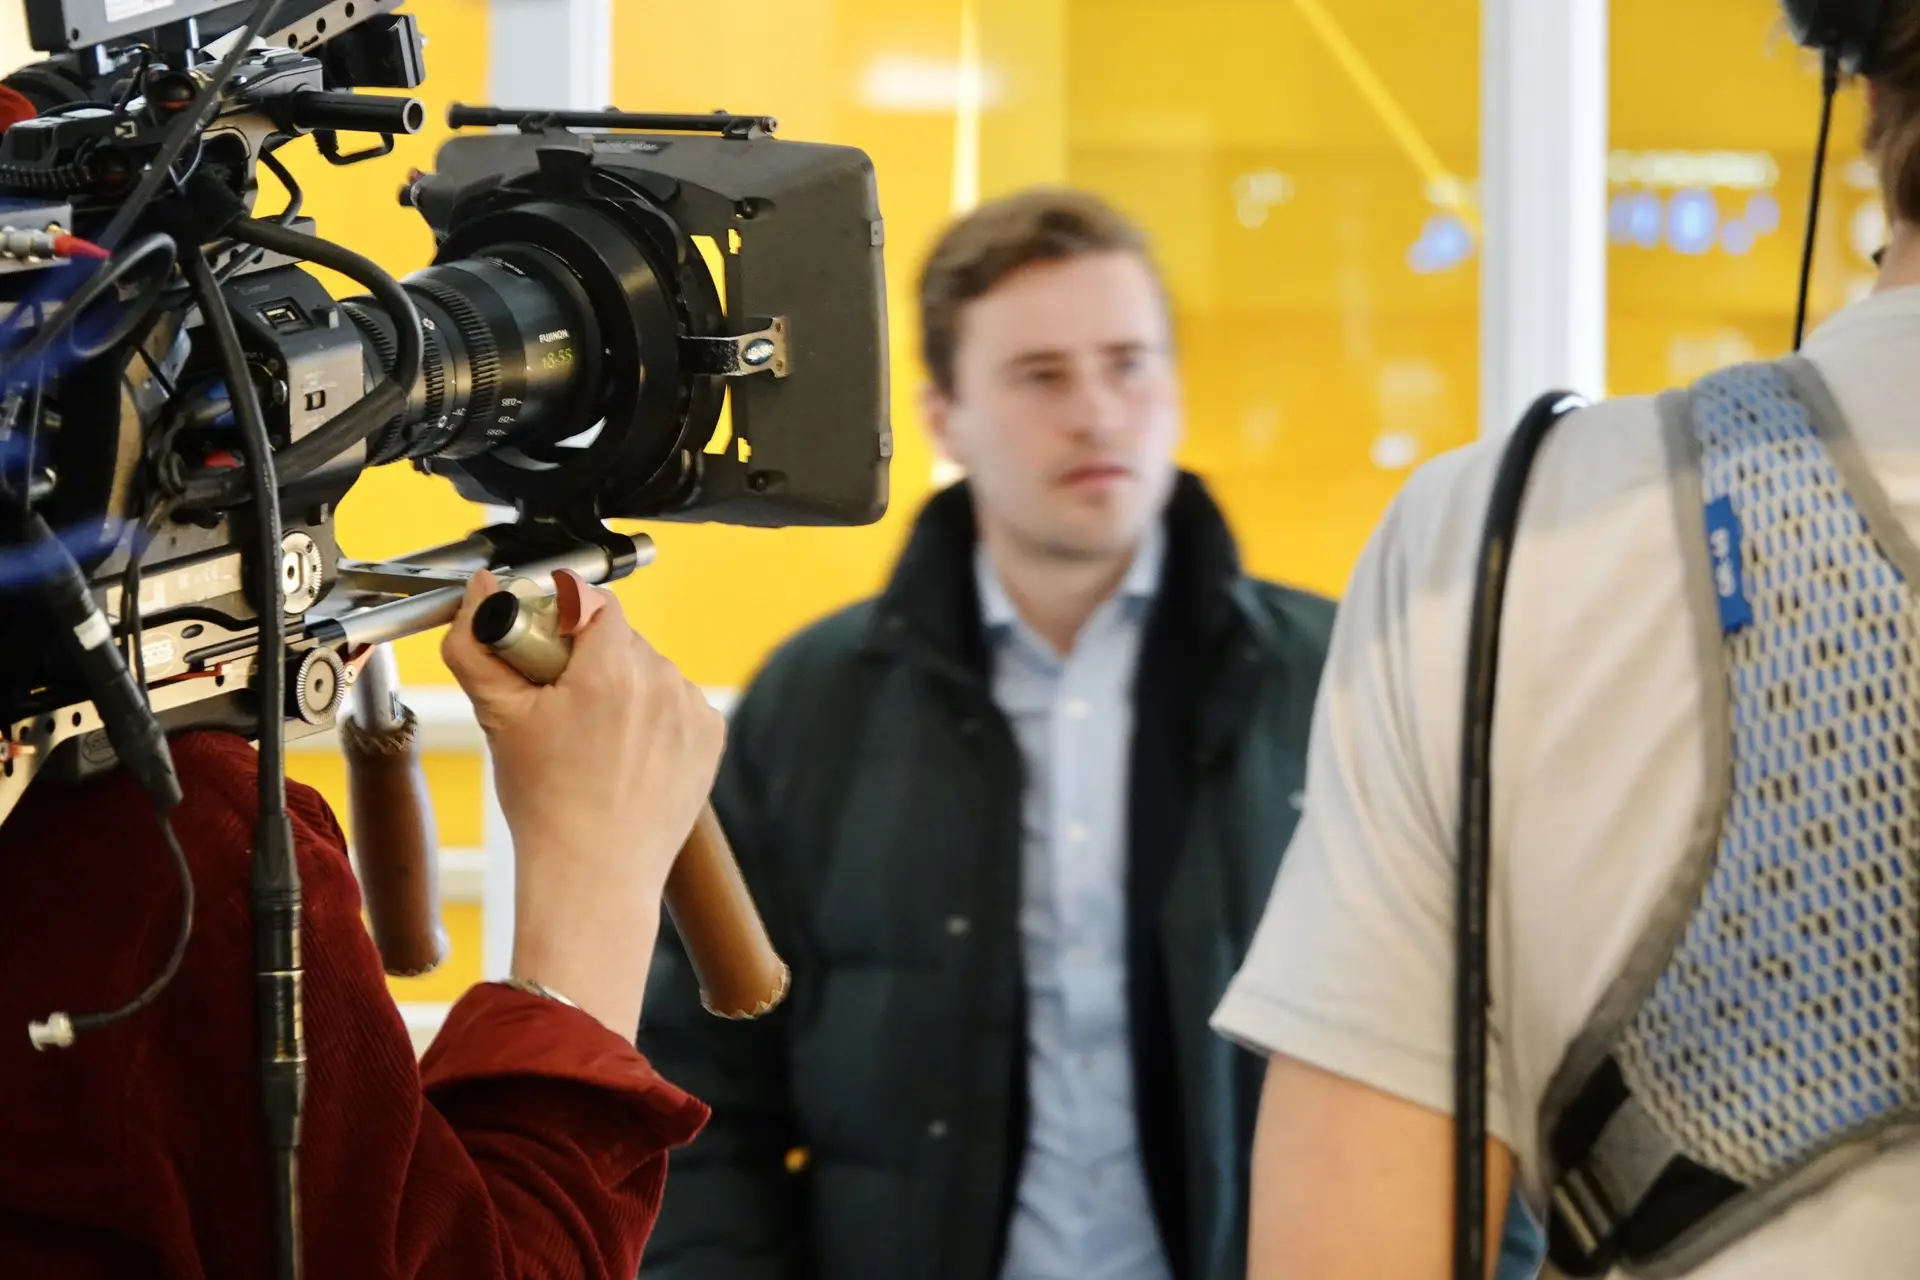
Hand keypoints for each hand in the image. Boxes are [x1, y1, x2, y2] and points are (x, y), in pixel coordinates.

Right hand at [441, 568, 725, 1036]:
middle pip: (619, 637)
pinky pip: (677, 703)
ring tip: (592, 740)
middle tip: (558, 706)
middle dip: (587, 658)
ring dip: (623, 687)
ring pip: (649, 670)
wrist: (595, 876)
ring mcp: (692, 709)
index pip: (590, 600)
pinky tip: (625, 755)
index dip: (560, 617)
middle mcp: (662, 680)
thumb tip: (479, 593)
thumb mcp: (497, 718)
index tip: (542, 649)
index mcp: (611, 668)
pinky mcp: (711, 736)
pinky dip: (654, 717)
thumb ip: (477, 645)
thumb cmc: (546, 804)